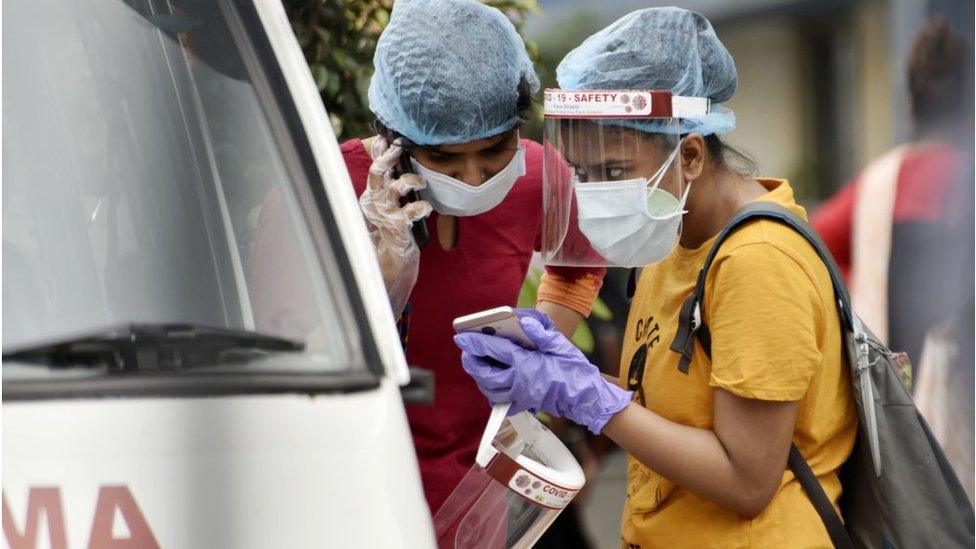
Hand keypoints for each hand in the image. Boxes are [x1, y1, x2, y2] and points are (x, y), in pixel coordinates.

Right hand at [359, 137, 432, 316]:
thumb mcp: (390, 211)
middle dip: (389, 156)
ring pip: (394, 187)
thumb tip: (401, 169)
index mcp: (372, 197)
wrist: (389, 267)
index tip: (386, 136)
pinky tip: (427, 208)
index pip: (374, 169)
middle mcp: (375, 203)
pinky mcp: (396, 227)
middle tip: (400, 146)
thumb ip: (393, 192)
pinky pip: (410, 211)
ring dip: (410, 180)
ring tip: (421, 182)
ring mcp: (384, 214)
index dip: (379, 151)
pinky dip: (421, 207)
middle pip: (377, 172)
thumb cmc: (392, 237)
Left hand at [454, 313, 631, 433]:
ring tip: (474, 364)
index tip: (461, 336)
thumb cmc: (575, 369)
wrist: (586, 397)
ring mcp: (520, 396)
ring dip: (479, 377)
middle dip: (471, 361)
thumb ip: (541, 333)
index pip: (494, 350)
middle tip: (465, 351)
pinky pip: (501, 402)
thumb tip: (525, 322)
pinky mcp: (524, 404)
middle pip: (485, 373)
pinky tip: (491, 384)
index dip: (476, 342)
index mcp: (526, 364)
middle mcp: (519, 382)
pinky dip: (492, 394)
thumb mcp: (561, 346)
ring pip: (489, 389)